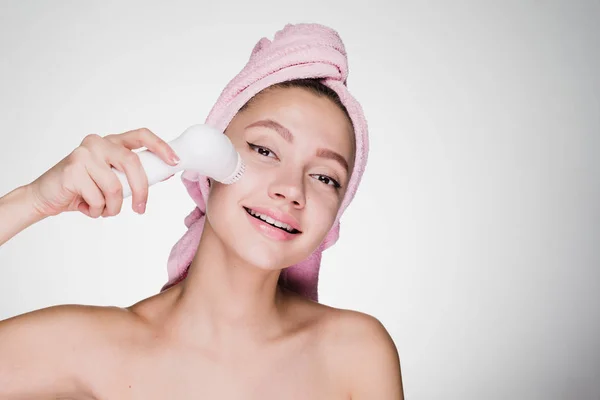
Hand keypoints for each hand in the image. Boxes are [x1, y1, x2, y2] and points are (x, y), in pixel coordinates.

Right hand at [27, 127, 179, 218]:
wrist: (45, 197)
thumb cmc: (83, 189)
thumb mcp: (111, 178)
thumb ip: (132, 174)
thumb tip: (165, 173)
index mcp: (111, 142)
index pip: (141, 135)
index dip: (160, 147)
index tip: (174, 161)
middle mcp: (98, 143)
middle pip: (132, 164)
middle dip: (141, 190)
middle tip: (141, 208)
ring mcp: (84, 154)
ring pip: (115, 187)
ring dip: (113, 207)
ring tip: (102, 208)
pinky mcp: (73, 169)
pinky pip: (99, 199)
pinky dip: (96, 211)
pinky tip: (84, 206)